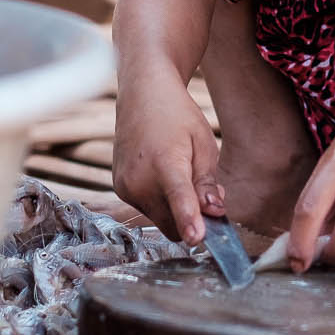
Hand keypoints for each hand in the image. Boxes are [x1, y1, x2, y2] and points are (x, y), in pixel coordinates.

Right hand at [113, 78, 223, 245]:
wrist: (142, 94)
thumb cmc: (178, 116)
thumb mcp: (204, 145)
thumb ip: (207, 182)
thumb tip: (215, 212)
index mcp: (165, 162)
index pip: (178, 198)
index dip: (189, 221)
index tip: (197, 239)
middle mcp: (139, 178)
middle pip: (172, 224)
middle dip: (191, 220)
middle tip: (206, 198)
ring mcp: (125, 186)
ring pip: (160, 220)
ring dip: (175, 212)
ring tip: (180, 176)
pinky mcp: (120, 188)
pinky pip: (147, 210)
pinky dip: (160, 204)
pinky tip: (162, 176)